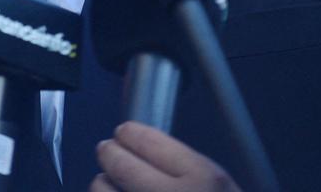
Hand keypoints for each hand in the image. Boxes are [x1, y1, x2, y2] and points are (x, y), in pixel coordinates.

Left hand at [89, 122, 242, 191]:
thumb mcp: (219, 188)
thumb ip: (186, 169)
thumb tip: (142, 150)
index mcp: (202, 179)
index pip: (151, 143)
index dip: (130, 134)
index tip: (122, 133)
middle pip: (123, 167)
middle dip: (110, 154)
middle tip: (106, 151)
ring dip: (101, 187)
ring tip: (103, 183)